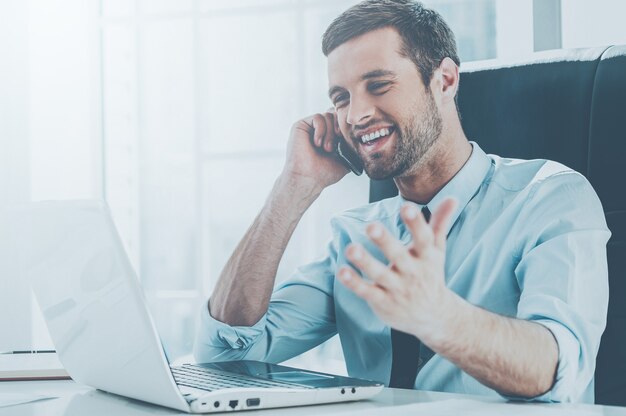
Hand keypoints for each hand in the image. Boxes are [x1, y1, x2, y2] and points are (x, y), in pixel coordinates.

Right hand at [282, 110, 349, 191]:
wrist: (308, 178)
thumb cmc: (324, 173)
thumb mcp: (345, 161)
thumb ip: (352, 149)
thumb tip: (364, 141)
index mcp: (330, 136)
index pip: (341, 120)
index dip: (346, 127)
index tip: (346, 140)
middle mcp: (320, 130)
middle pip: (336, 114)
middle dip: (339, 127)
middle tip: (338, 142)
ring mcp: (310, 127)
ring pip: (328, 114)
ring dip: (330, 132)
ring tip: (327, 148)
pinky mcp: (301, 125)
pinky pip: (318, 117)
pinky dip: (321, 129)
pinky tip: (318, 143)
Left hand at [338, 198, 458, 342]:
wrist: (434, 317)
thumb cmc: (431, 275)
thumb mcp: (437, 250)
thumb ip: (440, 224)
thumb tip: (452, 198)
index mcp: (426, 257)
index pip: (423, 238)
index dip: (416, 223)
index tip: (407, 207)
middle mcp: (412, 272)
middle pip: (398, 255)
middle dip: (385, 241)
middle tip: (371, 226)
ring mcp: (397, 289)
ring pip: (379, 274)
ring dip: (365, 262)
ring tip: (351, 248)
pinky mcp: (383, 302)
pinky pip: (367, 291)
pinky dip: (354, 283)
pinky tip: (342, 271)